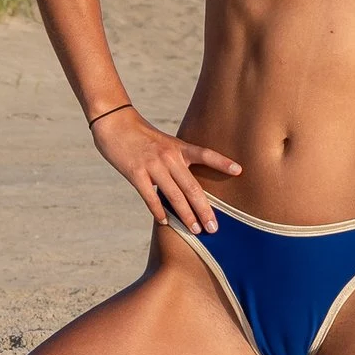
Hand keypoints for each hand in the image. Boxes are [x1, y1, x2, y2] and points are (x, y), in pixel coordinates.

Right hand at [92, 108, 241, 233]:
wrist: (115, 123)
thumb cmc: (142, 136)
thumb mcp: (165, 143)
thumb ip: (178, 160)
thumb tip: (189, 185)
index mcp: (179, 147)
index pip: (205, 154)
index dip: (222, 162)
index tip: (239, 170)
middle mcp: (169, 157)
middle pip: (192, 187)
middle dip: (205, 210)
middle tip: (214, 228)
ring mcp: (153, 165)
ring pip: (174, 196)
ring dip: (186, 216)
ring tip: (196, 230)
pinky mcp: (136, 173)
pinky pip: (150, 197)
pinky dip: (159, 212)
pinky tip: (165, 223)